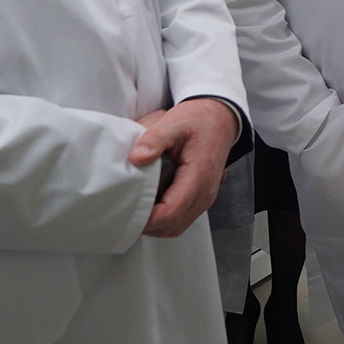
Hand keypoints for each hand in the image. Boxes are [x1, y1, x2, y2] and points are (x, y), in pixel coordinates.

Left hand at [129, 98, 239, 237]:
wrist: (220, 117)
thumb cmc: (199, 120)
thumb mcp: (174, 122)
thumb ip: (155, 139)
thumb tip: (137, 157)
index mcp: (198, 176)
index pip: (170, 213)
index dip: (147, 219)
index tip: (126, 213)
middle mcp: (205, 193)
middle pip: (173, 226)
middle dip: (147, 226)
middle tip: (123, 215)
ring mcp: (205, 197)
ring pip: (177, 226)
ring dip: (156, 226)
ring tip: (134, 212)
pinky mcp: (201, 196)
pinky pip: (182, 219)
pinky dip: (164, 220)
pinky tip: (151, 208)